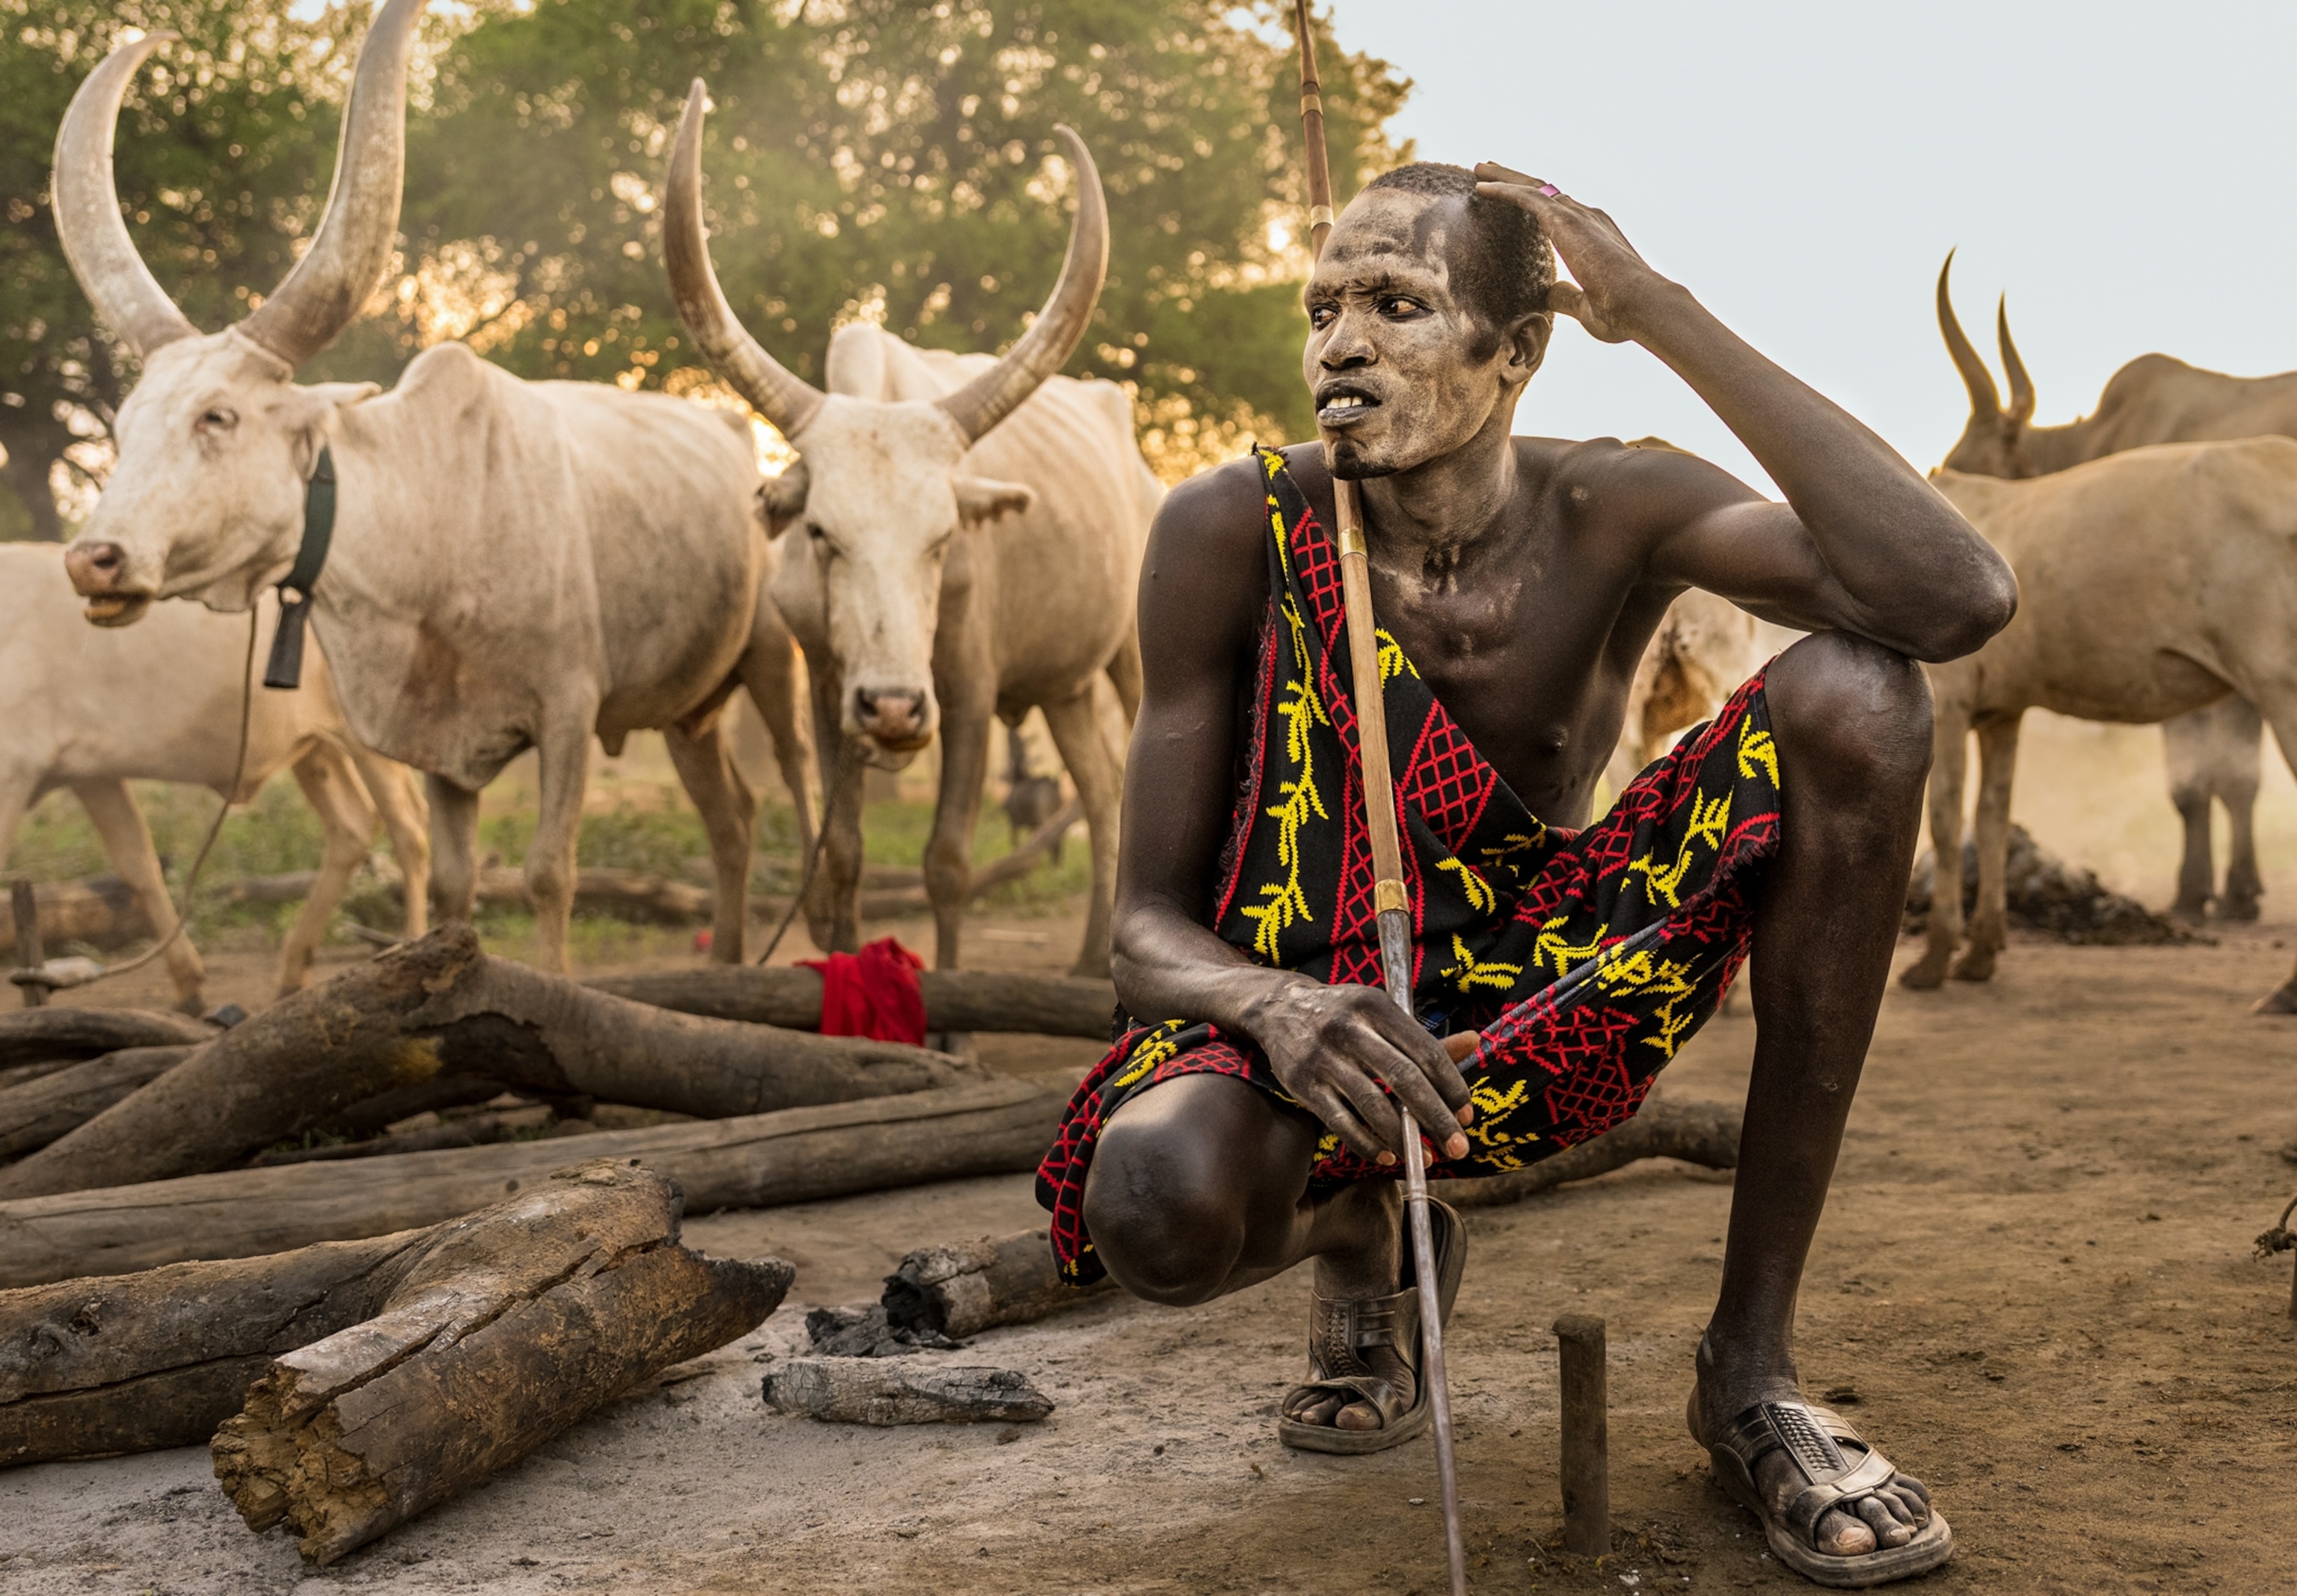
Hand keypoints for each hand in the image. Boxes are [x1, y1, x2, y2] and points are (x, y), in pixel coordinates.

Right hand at [1248, 980, 1475, 1164]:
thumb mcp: (1381, 1014)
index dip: (1451, 1086)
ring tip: (1424, 1157)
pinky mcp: (1301, 1083)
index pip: (1424, 1050)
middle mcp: (1348, 1028)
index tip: (1467, 1115)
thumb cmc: (1343, 1015)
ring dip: (1403, 1137)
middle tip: (1458, 1147)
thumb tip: (1475, 1042)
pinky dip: (1367, 1143)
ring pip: (1372, 1104)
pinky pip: (1341, 1121)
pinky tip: (1387, 1154)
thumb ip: (1423, 1038)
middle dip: (1436, 1118)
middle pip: (1403, 1078)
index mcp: (1375, 1006)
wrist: (1278, 1008)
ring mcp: (1322, 1057)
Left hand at [1471, 163, 1674, 344]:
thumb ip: (1566, 296)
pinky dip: (1503, 190)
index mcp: (1593, 235)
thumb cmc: (1621, 312)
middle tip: (1489, 173)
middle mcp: (1587, 218)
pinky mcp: (1565, 220)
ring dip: (1505, 179)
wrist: (1642, 305)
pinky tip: (1482, 188)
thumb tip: (1550, 292)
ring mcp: (1578, 216)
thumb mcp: (1585, 305)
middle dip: (1516, 181)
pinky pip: (1527, 197)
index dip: (1536, 202)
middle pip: (1544, 192)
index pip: (1559, 212)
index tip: (1516, 196)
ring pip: (1533, 187)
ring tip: (1480, 171)